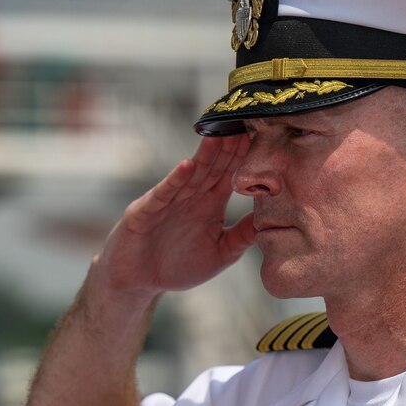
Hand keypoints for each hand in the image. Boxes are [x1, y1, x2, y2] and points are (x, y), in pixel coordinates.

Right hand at [94, 132, 256, 298]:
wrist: (136, 281)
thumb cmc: (176, 267)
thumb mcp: (219, 255)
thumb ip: (241, 237)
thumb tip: (269, 221)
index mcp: (210, 204)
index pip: (230, 175)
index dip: (244, 158)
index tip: (264, 138)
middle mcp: (191, 197)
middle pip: (213, 167)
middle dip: (227, 147)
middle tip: (244, 123)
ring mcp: (168, 201)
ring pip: (190, 175)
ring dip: (204, 156)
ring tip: (218, 136)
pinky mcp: (146, 211)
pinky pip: (163, 193)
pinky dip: (175, 180)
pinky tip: (187, 166)